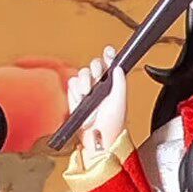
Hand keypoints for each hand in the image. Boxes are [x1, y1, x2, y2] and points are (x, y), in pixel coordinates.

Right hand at [66, 45, 128, 170]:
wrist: (97, 139)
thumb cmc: (112, 125)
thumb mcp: (120, 102)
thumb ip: (120, 82)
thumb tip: (118, 66)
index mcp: (113, 84)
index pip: (110, 64)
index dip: (109, 55)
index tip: (109, 52)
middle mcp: (100, 85)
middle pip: (94, 65)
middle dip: (94, 68)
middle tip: (96, 77)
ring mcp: (87, 90)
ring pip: (82, 73)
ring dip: (84, 81)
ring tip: (87, 94)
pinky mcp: (75, 96)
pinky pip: (72, 84)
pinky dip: (75, 91)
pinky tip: (81, 100)